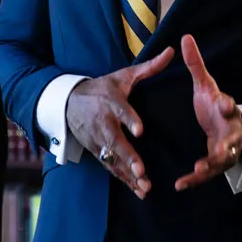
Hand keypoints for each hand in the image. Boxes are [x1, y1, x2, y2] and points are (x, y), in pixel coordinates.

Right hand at [66, 47, 174, 199]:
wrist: (69, 101)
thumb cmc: (102, 87)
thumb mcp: (123, 76)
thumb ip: (149, 67)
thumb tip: (172, 51)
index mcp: (111, 101)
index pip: (121, 110)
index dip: (129, 120)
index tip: (140, 130)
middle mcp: (103, 121)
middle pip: (114, 140)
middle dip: (127, 156)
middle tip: (141, 169)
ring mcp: (98, 138)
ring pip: (112, 158)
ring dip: (127, 173)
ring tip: (144, 185)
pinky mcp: (96, 150)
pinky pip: (110, 167)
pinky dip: (123, 179)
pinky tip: (139, 190)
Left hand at [175, 34, 241, 190]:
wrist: (226, 128)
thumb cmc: (214, 105)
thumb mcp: (205, 85)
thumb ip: (195, 64)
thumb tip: (185, 37)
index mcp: (225, 109)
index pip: (228, 105)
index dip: (227, 104)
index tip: (224, 103)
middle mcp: (229, 132)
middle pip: (231, 139)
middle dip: (226, 144)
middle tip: (220, 150)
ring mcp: (224, 150)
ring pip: (219, 161)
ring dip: (209, 166)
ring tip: (197, 170)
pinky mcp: (214, 164)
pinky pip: (205, 175)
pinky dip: (194, 180)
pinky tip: (179, 184)